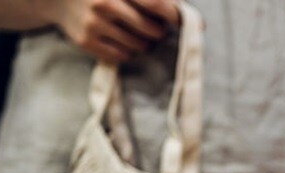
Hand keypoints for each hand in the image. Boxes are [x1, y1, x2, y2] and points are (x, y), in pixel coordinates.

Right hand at [55, 0, 179, 62]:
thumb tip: (198, 22)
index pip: (154, 3)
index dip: (172, 14)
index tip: (178, 21)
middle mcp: (105, 3)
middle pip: (150, 28)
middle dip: (158, 31)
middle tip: (155, 29)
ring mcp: (94, 23)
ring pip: (138, 45)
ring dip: (144, 43)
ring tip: (138, 35)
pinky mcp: (86, 41)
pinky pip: (121, 56)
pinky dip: (128, 51)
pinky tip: (122, 42)